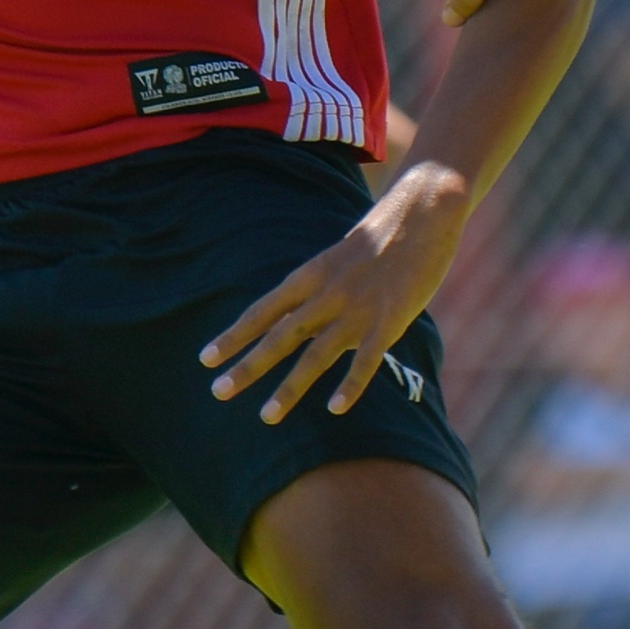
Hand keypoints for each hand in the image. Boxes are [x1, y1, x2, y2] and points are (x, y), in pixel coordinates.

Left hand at [199, 175, 467, 425]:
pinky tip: (335, 409)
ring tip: (267, 416)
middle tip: (218, 392)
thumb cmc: (379, 237)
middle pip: (279, 336)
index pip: (262, 310)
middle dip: (247, 366)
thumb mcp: (336, 259)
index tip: (205, 359)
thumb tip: (293, 321)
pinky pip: (366, 359)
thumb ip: (316, 291)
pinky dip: (350, 385)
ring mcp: (357, 308)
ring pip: (316, 355)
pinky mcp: (390, 320)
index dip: (234, 335)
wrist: (423, 212)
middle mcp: (326, 293)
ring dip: (289, 388)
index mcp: (309, 274)